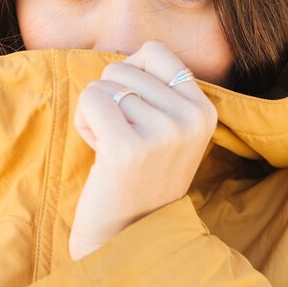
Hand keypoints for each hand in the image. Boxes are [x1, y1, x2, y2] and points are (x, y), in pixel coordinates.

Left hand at [69, 40, 217, 260]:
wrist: (127, 235)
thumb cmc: (139, 175)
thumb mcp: (170, 130)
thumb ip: (159, 90)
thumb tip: (127, 52)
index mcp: (204, 110)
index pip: (154, 51)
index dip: (131, 75)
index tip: (135, 112)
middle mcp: (190, 118)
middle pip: (123, 67)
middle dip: (111, 98)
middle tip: (123, 137)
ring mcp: (163, 133)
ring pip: (104, 83)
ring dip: (96, 114)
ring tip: (113, 147)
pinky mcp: (128, 148)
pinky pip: (90, 99)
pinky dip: (83, 121)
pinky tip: (99, 151)